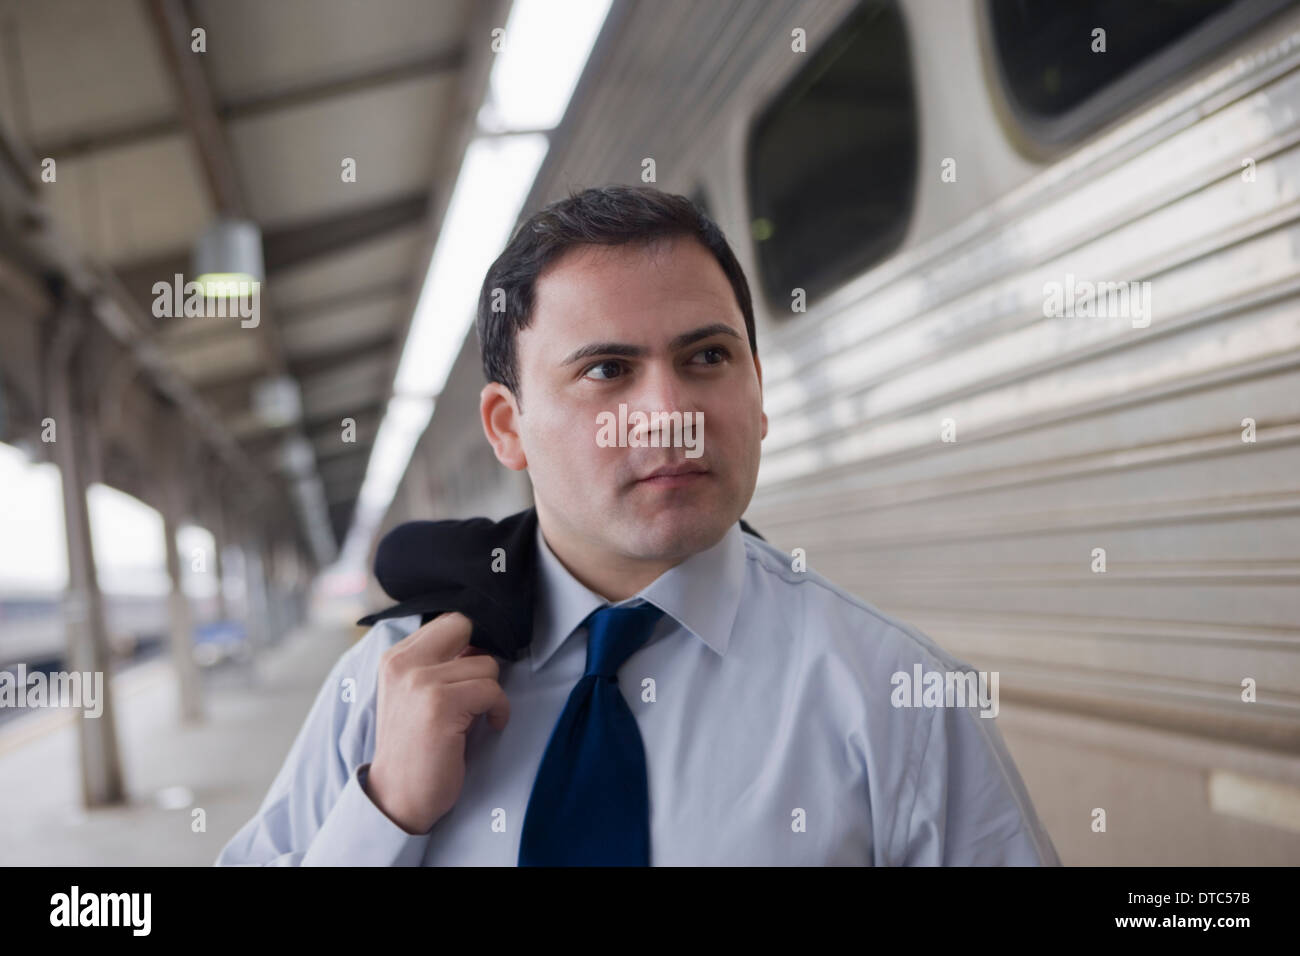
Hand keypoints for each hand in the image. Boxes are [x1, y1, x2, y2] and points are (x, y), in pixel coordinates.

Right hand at [364, 612, 509, 833]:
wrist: (397, 797)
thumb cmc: (414, 748)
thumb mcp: (414, 694)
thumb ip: (437, 665)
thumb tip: (477, 644)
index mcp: (396, 658)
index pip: (448, 621)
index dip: (469, 643)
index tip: (472, 670)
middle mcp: (404, 664)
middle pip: (464, 627)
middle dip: (479, 658)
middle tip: (477, 688)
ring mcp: (421, 682)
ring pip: (486, 664)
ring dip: (491, 693)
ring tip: (478, 716)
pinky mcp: (441, 705)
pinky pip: (492, 691)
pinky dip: (499, 710)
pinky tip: (490, 725)